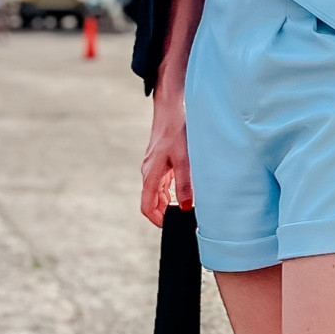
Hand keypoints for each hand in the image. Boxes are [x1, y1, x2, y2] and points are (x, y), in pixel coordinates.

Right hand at [141, 95, 193, 224]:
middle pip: (152, 201)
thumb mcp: (184, 159)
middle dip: (165, 213)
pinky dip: (172, 190)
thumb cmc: (177, 130)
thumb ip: (184, 185)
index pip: (147, 206)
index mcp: (151, 174)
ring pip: (158, 192)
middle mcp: (149, 172)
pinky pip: (163, 182)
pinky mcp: (161, 160)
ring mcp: (154, 166)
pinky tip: (185, 190)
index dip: (157, 220)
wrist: (171, 107)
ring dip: (169, 202)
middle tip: (183, 219)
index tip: (170, 226)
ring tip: (187, 208)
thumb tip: (186, 207)